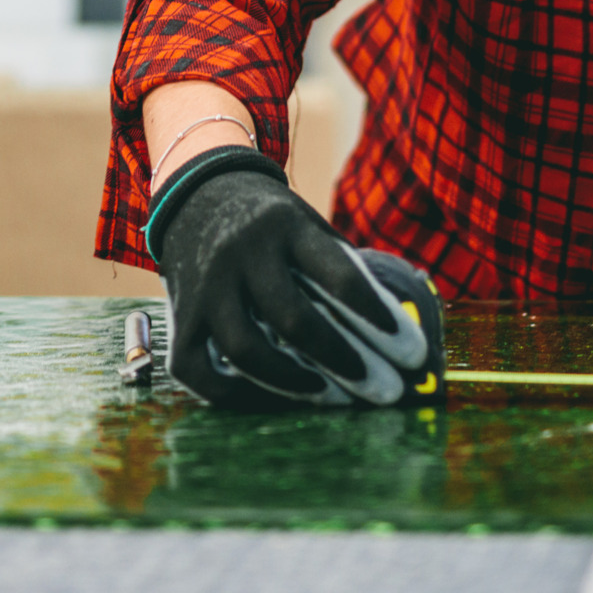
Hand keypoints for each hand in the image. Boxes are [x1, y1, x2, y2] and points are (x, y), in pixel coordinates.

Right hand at [146, 147, 437, 408]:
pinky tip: (270, 400)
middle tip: (384, 390)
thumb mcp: (308, 225)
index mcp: (286, 226)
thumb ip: (341, 271)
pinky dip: (233, 394)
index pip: (339, 276)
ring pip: (245, 349)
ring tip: (333, 397)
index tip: (411, 353)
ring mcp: (206, 286)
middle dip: (344, 361)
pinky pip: (196, 369)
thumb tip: (395, 334)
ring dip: (294, 384)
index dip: (378, 319)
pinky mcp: (181, 314)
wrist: (197, 191)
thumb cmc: (271, 223)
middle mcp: (241, 253)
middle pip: (293, 319)